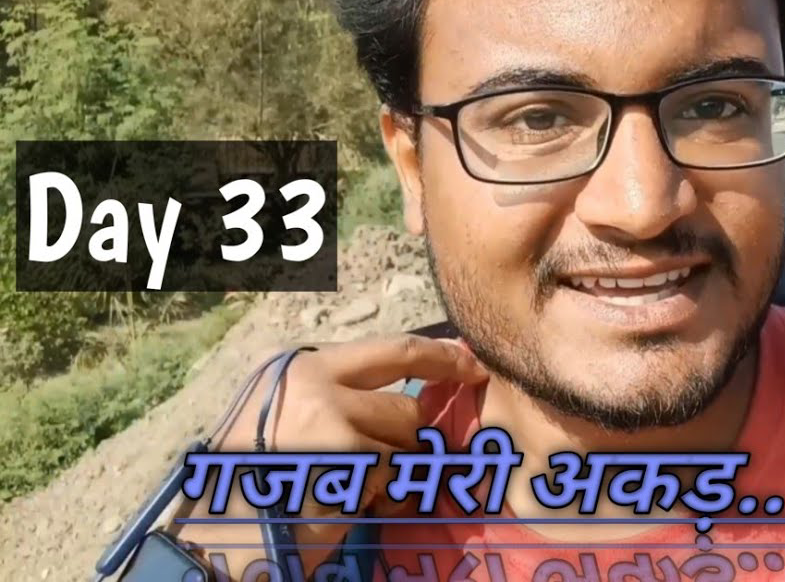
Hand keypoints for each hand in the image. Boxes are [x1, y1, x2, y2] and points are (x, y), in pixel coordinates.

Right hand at [172, 333, 487, 578]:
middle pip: (408, 408)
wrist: (215, 531)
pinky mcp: (347, 458)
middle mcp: (316, 382)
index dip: (442, 358)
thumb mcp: (282, 418)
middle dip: (408, 445)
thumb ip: (337, 398)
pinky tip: (344, 507)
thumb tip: (411, 403)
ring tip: (349, 492)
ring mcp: (333, 418)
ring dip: (392, 477)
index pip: (393, 350)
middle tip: (391, 467)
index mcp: (302, 367)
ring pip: (406, 447)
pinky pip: (394, 480)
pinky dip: (381, 500)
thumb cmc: (247, 483)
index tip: (472, 366)